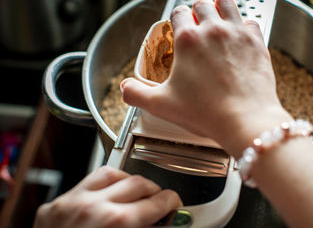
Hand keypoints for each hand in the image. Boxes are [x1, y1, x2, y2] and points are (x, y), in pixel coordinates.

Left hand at [34, 166, 181, 227]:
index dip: (171, 202)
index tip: (173, 204)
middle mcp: (93, 207)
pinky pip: (85, 182)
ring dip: (128, 182)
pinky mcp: (55, 205)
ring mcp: (71, 203)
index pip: (157, 201)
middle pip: (139, 182)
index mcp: (117, 223)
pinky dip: (102, 186)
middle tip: (157, 201)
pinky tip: (106, 195)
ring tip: (133, 194)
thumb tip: (161, 224)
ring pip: (111, 173)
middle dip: (154, 191)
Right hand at [121, 0, 291, 156]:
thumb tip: (126, 88)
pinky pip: (250, 21)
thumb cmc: (207, 112)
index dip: (176, 18)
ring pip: (227, 3)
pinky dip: (244, 25)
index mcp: (188, 40)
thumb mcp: (161, 105)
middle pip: (203, 4)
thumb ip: (137, 94)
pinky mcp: (257, 42)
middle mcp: (213, 30)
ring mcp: (237, 34)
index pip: (178, 12)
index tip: (178, 26)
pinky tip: (240, 36)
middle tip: (198, 24)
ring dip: (220, 8)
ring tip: (218, 19)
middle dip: (197, 11)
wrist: (245, 120)